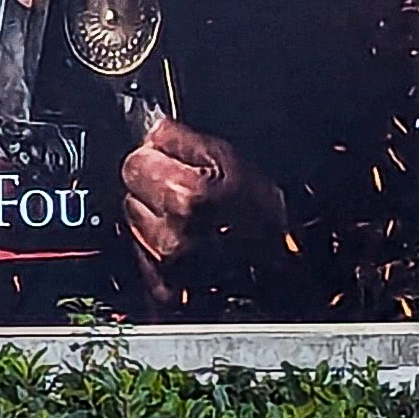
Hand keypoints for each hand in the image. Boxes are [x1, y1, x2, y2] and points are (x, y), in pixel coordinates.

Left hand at [120, 116, 283, 282]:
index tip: (169, 152)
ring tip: (193, 216)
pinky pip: (142, 250)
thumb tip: (155, 130)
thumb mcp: (240, 166)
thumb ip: (188, 142)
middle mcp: (173, 231)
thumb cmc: (272, 222)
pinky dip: (157, 242)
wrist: (285, 274)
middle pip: (132, 185)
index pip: (138, 157)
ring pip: (135, 216)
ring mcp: (166, 262)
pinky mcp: (163, 288)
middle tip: (188, 186)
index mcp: (192, 195)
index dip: (156, 152)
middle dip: (153, 179)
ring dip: (154, 211)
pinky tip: (188, 241)